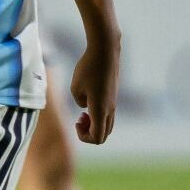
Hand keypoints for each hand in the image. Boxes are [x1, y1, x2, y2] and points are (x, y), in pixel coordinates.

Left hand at [69, 30, 119, 145]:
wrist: (105, 51)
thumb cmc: (88, 68)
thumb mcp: (75, 87)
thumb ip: (79, 102)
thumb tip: (87, 106)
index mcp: (101, 110)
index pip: (97, 138)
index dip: (84, 137)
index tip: (76, 120)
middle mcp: (110, 109)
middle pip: (104, 135)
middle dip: (89, 133)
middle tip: (79, 118)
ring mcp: (114, 103)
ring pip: (107, 126)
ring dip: (95, 124)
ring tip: (83, 112)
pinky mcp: (113, 96)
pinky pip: (108, 115)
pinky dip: (98, 116)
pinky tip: (89, 101)